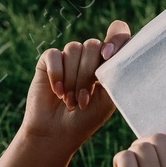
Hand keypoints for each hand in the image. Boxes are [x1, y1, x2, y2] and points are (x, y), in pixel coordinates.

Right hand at [21, 20, 133, 151]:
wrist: (57, 133)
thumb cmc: (85, 118)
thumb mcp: (108, 98)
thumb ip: (115, 73)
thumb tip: (112, 49)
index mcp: (107, 63)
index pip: (117, 33)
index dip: (115, 38)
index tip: (108, 56)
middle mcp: (88, 57)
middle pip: (92, 45)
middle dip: (88, 75)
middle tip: (83, 100)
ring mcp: (68, 57)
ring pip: (73, 49)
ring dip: (72, 80)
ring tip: (70, 101)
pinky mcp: (48, 61)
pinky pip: (54, 55)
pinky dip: (57, 75)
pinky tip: (57, 92)